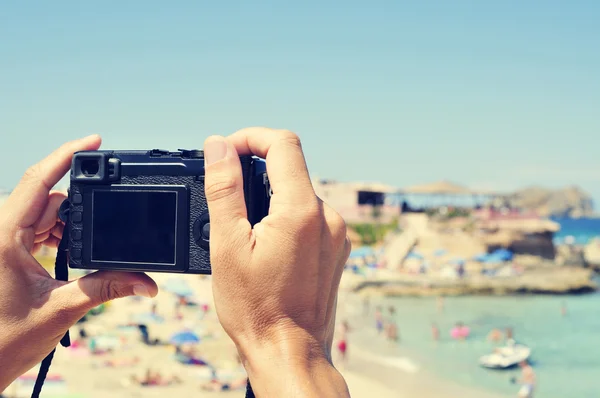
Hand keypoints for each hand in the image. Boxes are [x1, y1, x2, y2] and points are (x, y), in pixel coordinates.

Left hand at [0, 135, 156, 390]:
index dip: (67, 156)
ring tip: (86, 248)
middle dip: (82, 204)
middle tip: (110, 218)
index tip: (95, 140)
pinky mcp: (10, 249)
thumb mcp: (62, 309)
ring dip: (72, 223)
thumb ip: (107, 289)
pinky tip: (74, 251)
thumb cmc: (5, 340)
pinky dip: (62, 234)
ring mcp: (5, 239)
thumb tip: (147, 283)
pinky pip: (40, 227)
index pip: (38, 181)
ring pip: (46, 212)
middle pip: (48, 196)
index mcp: (5, 236)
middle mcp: (2, 230)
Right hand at [204, 127, 350, 396]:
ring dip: (272, 194)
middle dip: (257, 169)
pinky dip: (287, 215)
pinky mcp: (337, 248)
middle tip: (227, 190)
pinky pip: (311, 215)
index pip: (283, 144)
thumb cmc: (256, 308)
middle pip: (292, 167)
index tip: (227, 150)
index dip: (251, 137)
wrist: (289, 351)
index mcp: (302, 210)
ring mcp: (337, 233)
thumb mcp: (228, 245)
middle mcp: (328, 217)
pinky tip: (268, 242)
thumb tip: (219, 145)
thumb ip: (224, 188)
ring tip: (245, 226)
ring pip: (301, 192)